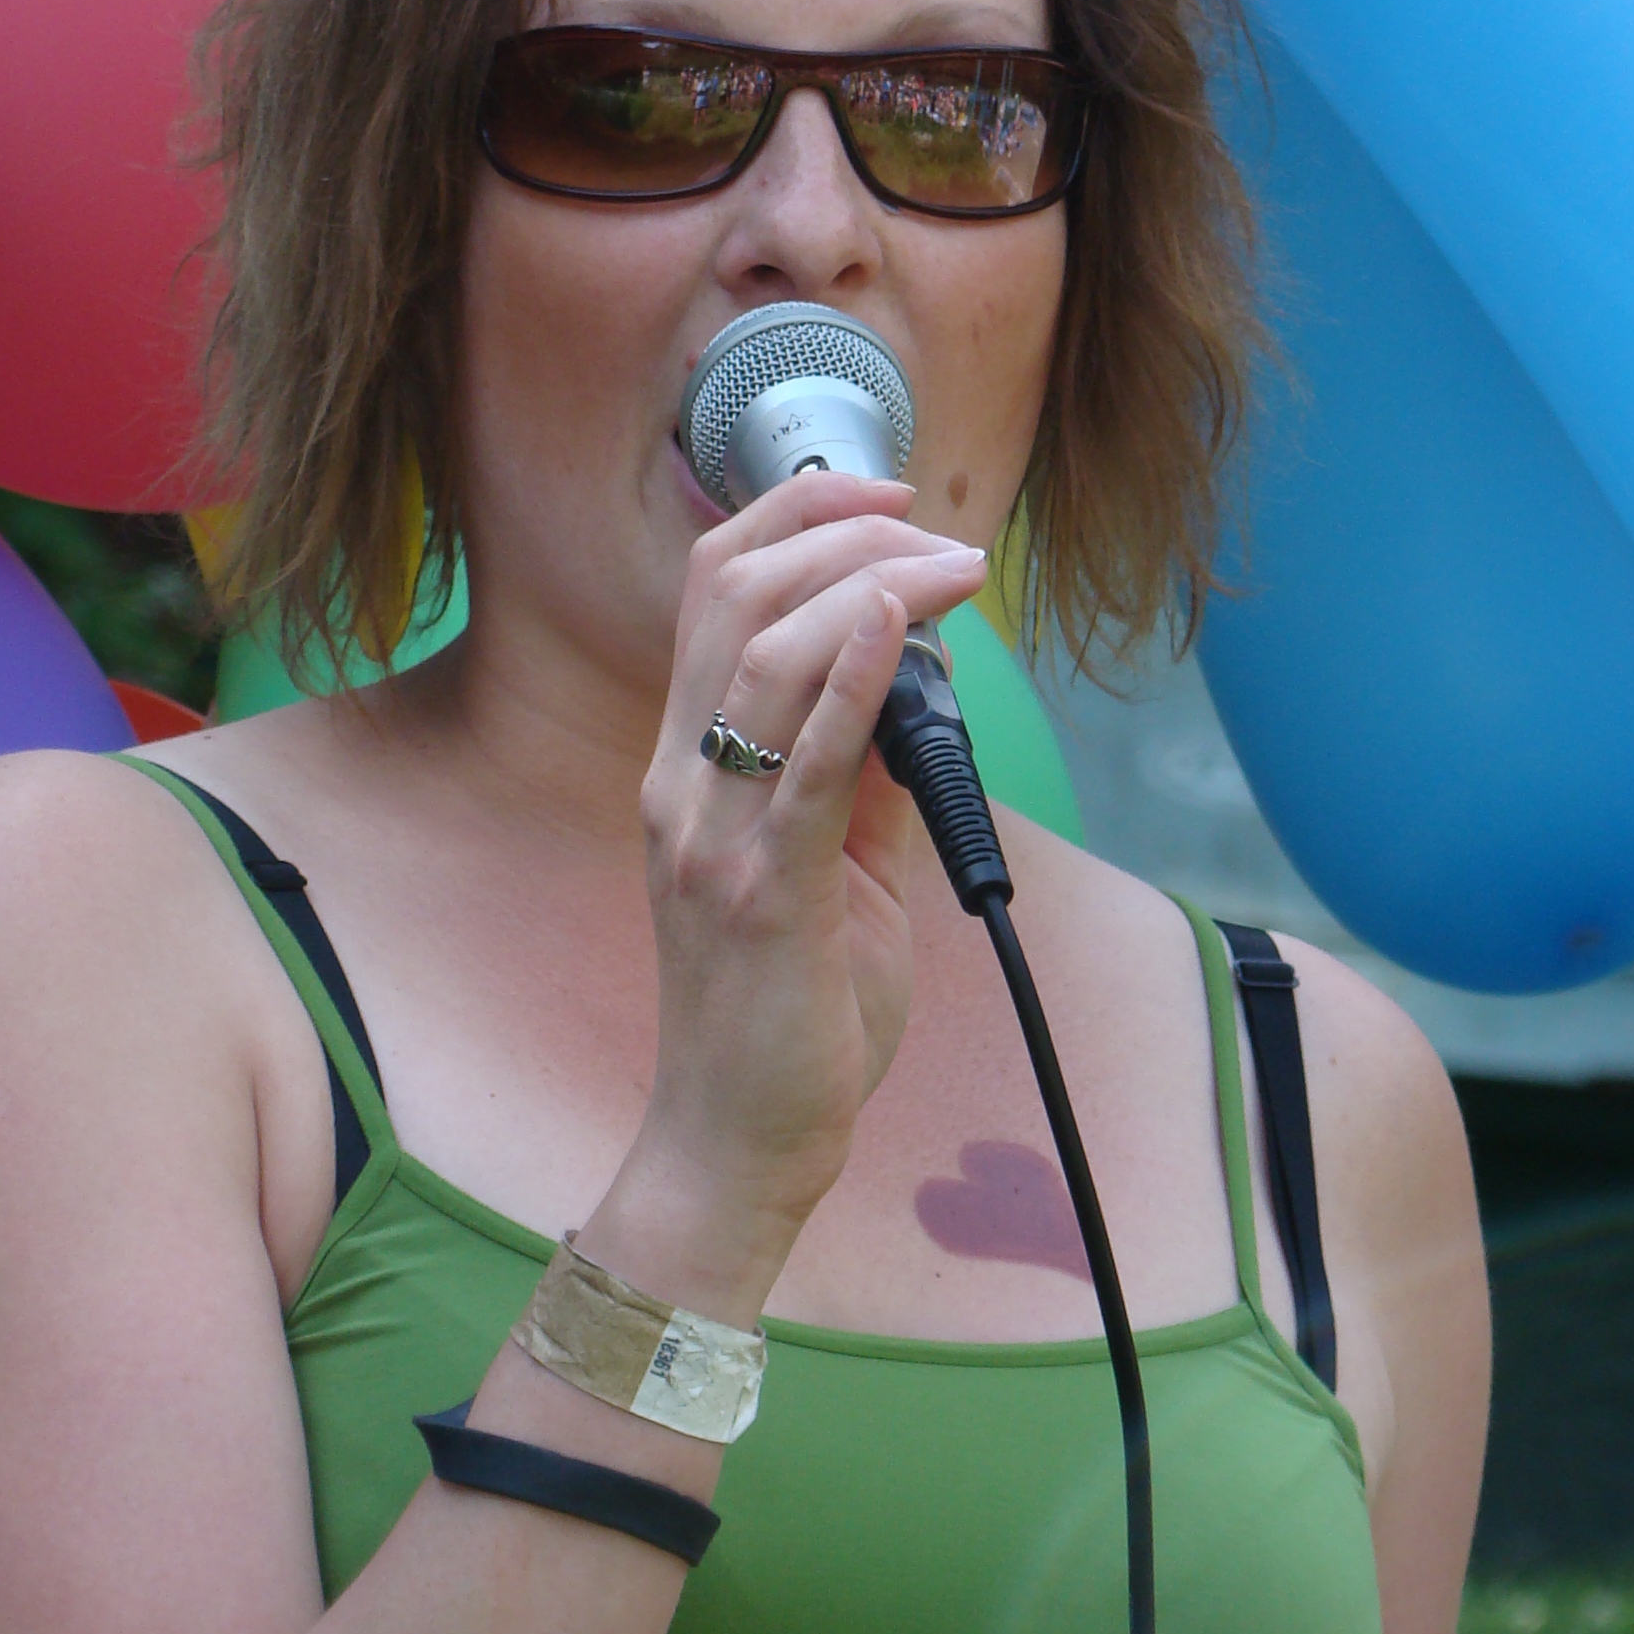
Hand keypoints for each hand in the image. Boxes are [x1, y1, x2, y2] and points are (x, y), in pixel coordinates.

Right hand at [592, 473, 986, 1320]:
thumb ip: (864, 768)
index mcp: (686, 767)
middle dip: (843, 529)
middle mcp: (680, 783)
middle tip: (937, 526)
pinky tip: (898, 622)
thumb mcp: (832, 864)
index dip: (792, 515)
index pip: (711, 591)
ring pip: (767, 656)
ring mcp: (712, 837)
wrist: (738, 1144)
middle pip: (734, 595)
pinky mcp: (764, 895)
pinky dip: (854, 678)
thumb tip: (926, 671)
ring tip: (954, 569)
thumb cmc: (785, 1014)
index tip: (883, 489)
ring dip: (872, 584)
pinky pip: (808, 768)